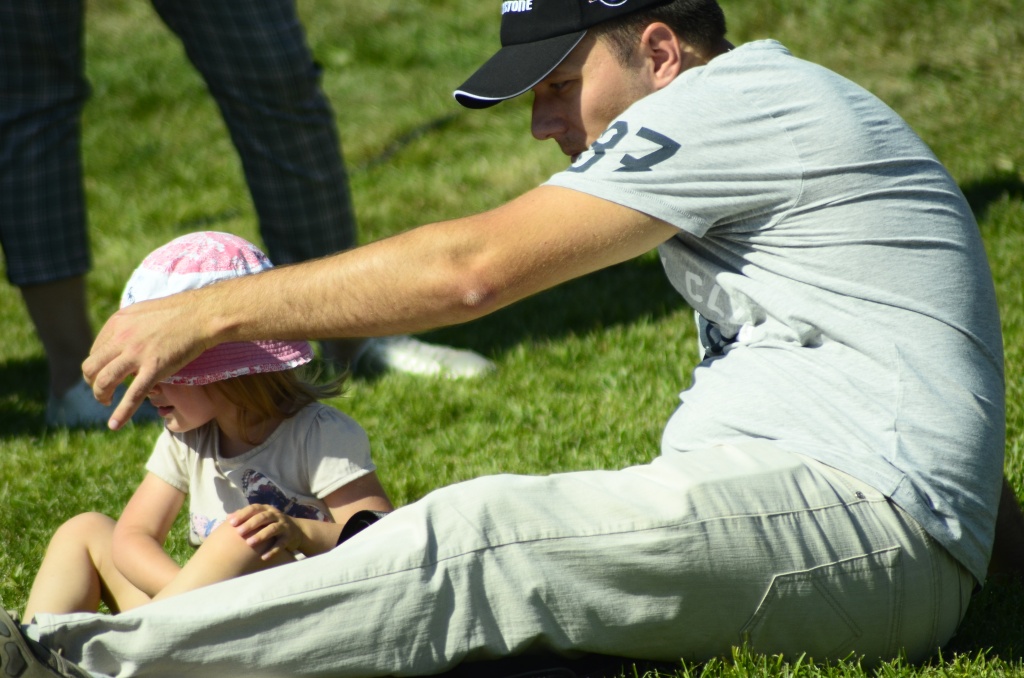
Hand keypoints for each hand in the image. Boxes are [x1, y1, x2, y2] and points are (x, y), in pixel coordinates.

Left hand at [82, 294, 208, 429]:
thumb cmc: (180, 312)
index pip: (96, 350)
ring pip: (104, 382)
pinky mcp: (154, 369)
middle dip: (92, 382)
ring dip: (100, 396)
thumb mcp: (144, 311)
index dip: (100, 365)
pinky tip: (114, 425)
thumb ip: (129, 325)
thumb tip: (123, 338)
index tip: (109, 372)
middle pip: (91, 367)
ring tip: (106, 402)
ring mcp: (136, 354)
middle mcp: (121, 338)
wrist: (202, 315)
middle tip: (103, 390)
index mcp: (118, 323)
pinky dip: (121, 413)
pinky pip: (132, 395)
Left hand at [229, 504, 304, 560]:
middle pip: (263, 517)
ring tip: (249, 543)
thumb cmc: (272, 524)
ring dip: (261, 536)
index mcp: (267, 509)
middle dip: (250, 524)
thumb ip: (246, 516)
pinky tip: (264, 557)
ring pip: (272, 529)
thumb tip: (228, 517)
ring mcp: (284, 526)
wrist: (297, 531)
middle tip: (239, 532)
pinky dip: (272, 551)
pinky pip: (280, 544)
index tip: (231, 523)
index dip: (243, 514)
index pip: (254, 508)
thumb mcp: (262, 517)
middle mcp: (276, 515)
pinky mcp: (289, 538)